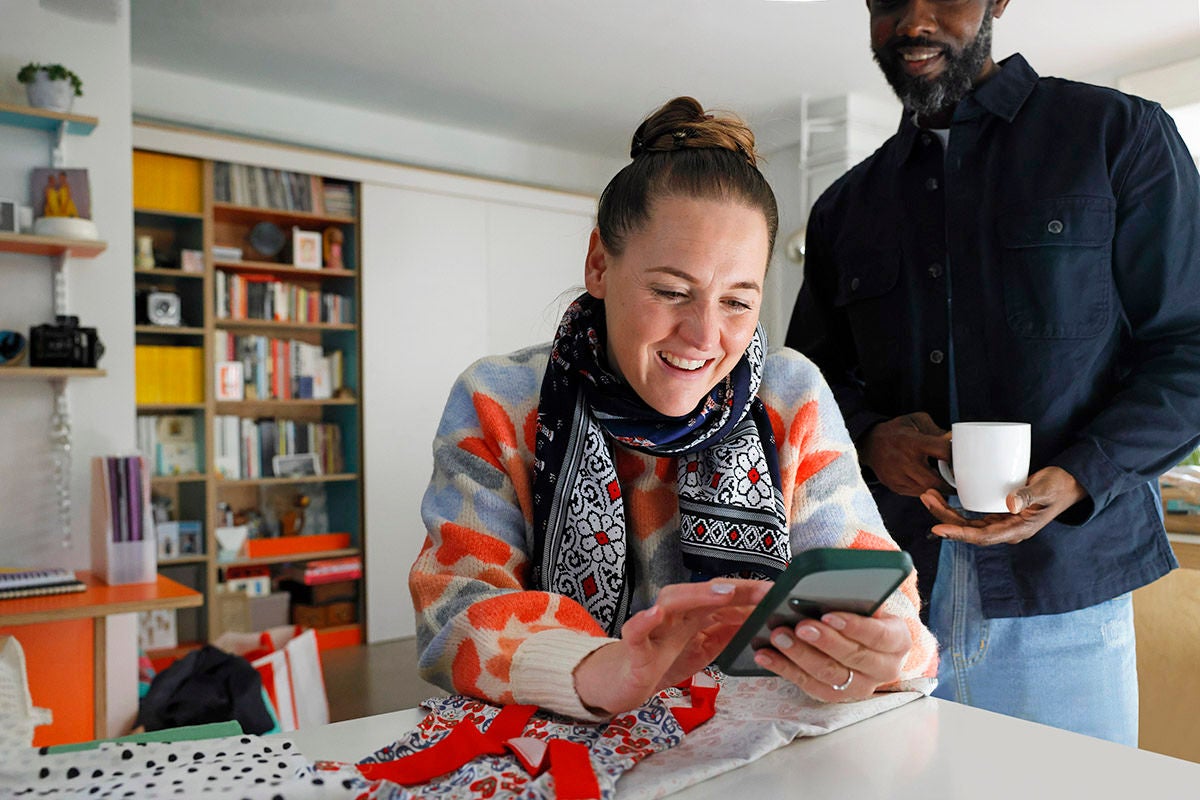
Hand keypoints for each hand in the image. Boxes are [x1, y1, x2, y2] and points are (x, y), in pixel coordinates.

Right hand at [573, 579, 769, 714]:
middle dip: (733, 589)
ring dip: (696, 595)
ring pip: (672, 601)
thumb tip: (762, 620)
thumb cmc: (665, 658)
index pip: (725, 597)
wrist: (627, 681)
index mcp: (694, 613)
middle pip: (703, 592)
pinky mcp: (634, 645)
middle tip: (762, 590)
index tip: (779, 593)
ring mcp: (654, 626)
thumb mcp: (706, 646)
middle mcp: (675, 613)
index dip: (751, 594)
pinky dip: (644, 621)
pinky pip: (635, 630)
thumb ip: (729, 631)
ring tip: (721, 593)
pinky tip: (655, 615)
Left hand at [751, 611, 911, 701]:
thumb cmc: (863, 614)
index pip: (878, 636)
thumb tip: (826, 591)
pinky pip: (809, 685)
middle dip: (823, 641)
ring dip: (799, 655)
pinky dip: (784, 669)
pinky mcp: (836, 695)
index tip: (828, 615)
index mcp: (898, 641)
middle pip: (852, 657)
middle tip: (799, 626)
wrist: (867, 641)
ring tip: (778, 637)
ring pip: (829, 674)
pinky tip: (766, 655)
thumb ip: (855, 599)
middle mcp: (885, 668)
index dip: (853, 626)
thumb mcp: (867, 603)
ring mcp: (861, 686)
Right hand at [860, 413, 951, 496]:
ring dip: (940, 489)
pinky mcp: (895, 486)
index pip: (943, 451)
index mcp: (913, 442)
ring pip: (928, 491)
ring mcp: (898, 476)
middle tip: (960, 481)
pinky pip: (918, 494)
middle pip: (936, 481)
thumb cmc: (898, 431)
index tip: (964, 459)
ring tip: (946, 481)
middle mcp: (904, 461)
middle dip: (951, 484)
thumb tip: (957, 441)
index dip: (957, 457)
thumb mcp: (917, 421)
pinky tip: (930, 482)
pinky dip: (927, 490)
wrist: (870, 443)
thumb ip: (938, 430)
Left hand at [918, 466, 1086, 545]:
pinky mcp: (998, 513)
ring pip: (968, 523)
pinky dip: (957, 507)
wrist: (1068, 484)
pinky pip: (973, 515)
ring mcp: (1002, 522)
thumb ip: (1030, 494)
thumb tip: (1010, 504)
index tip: (937, 528)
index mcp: (1017, 530)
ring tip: (928, 495)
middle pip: (969, 530)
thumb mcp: (1047, 487)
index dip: (958, 534)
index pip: (982, 536)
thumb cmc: (1059, 486)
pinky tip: (943, 497)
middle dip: (944, 517)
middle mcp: (1006, 530)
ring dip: (946, 512)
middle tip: (926, 497)